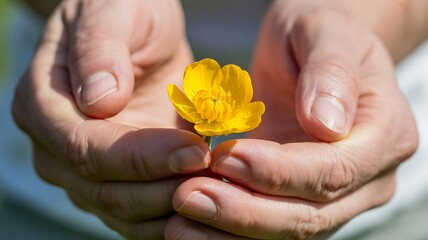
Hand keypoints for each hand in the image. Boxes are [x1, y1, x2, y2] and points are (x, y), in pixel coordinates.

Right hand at [12, 0, 210, 238]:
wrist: (139, 34)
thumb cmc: (124, 12)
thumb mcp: (115, 10)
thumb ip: (100, 48)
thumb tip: (99, 101)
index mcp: (44, 103)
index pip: (84, 147)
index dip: (140, 156)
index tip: (195, 150)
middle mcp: (56, 146)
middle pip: (102, 190)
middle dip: (162, 188)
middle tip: (214, 174)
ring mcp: (83, 171)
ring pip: (122, 212)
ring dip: (172, 208)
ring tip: (218, 189)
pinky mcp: (115, 181)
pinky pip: (139, 215)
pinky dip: (173, 216)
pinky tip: (207, 200)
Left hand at [166, 2, 418, 238]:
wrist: (308, 52)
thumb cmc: (316, 34)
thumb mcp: (325, 30)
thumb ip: (331, 72)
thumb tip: (326, 125)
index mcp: (384, 135)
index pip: (333, 170)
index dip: (276, 171)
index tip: (224, 156)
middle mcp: (368, 177)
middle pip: (310, 214)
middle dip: (246, 211)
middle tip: (189, 198)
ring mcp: (337, 196)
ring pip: (287, 229)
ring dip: (232, 230)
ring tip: (183, 216)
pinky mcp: (303, 199)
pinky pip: (270, 226)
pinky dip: (231, 230)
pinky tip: (194, 222)